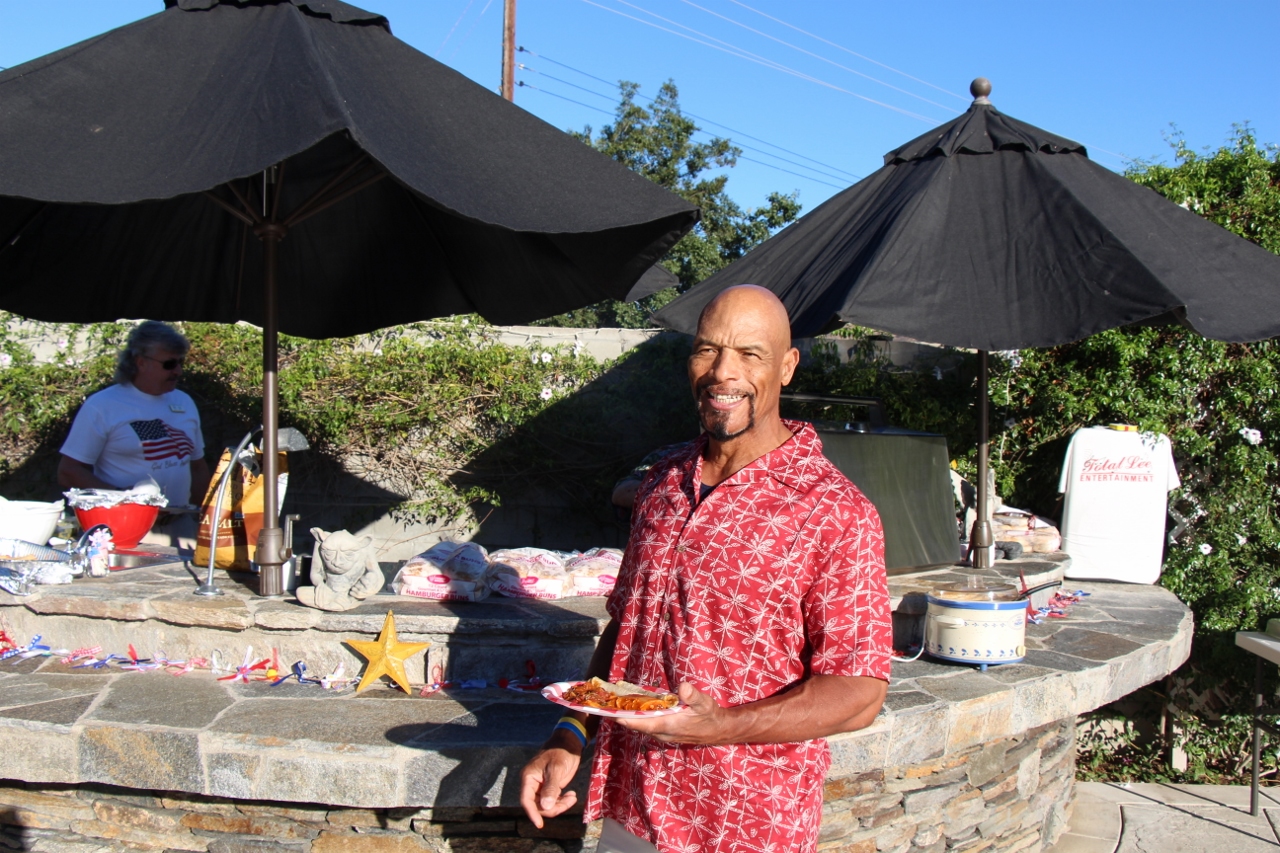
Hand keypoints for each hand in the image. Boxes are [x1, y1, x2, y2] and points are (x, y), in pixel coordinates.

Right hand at [519, 732, 582, 828]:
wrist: (569, 744)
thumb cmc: (560, 752)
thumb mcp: (556, 769)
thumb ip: (550, 788)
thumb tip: (545, 806)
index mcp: (528, 778)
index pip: (526, 800)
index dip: (532, 813)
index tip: (539, 824)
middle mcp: (532, 784)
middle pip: (538, 805)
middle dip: (553, 807)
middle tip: (569, 801)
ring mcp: (541, 786)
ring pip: (546, 805)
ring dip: (560, 805)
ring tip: (572, 797)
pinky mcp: (549, 787)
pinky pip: (553, 800)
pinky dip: (562, 801)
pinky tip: (572, 795)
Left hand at [612, 682, 730, 744]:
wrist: (719, 730)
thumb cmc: (710, 716)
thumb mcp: (704, 703)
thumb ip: (693, 696)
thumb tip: (683, 687)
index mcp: (667, 725)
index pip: (639, 723)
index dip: (622, 718)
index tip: (608, 711)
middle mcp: (661, 732)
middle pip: (635, 725)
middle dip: (620, 715)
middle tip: (604, 702)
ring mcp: (662, 733)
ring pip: (639, 725)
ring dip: (627, 716)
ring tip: (613, 703)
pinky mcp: (665, 731)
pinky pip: (646, 724)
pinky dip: (636, 717)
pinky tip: (632, 707)